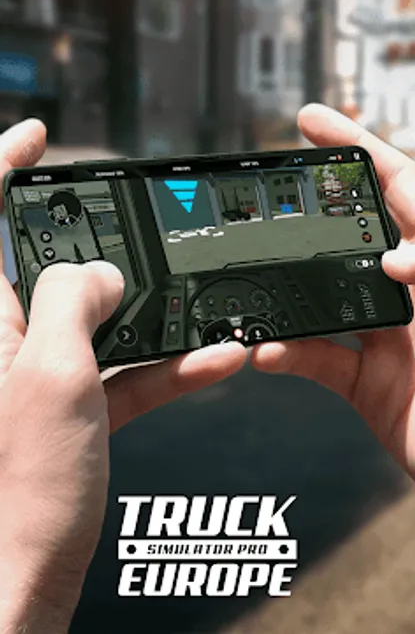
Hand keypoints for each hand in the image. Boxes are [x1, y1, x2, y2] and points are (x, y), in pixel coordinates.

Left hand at [0, 121, 245, 633]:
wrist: (22, 582)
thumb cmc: (18, 485)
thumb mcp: (54, 371)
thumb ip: (78, 299)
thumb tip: (106, 273)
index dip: (4, 163)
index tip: (40, 137)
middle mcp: (4, 337)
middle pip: (50, 262)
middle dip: (104, 247)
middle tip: (147, 240)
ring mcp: (35, 372)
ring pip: (94, 318)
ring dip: (150, 314)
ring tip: (200, 309)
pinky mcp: (66, 408)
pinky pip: (118, 370)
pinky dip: (162, 366)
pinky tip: (211, 363)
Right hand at [252, 104, 414, 480]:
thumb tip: (394, 254)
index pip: (403, 188)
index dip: (358, 149)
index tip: (313, 121)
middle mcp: (414, 293)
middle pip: (354, 231)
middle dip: (309, 205)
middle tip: (265, 187)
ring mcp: (390, 336)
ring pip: (324, 295)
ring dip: (286, 290)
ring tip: (253, 279)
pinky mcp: (369, 383)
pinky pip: (316, 359)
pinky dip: (286, 353)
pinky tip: (266, 349)